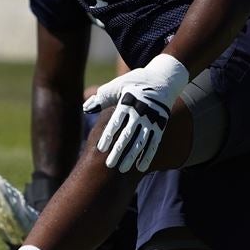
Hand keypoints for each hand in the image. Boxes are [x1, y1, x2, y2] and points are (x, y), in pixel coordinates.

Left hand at [82, 54, 188, 172]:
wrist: (163, 79)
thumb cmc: (134, 83)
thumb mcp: (117, 85)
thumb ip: (102, 98)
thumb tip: (86, 108)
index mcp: (128, 102)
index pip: (116, 121)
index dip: (108, 135)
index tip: (100, 148)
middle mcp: (141, 112)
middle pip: (128, 135)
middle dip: (118, 150)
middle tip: (108, 164)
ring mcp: (152, 120)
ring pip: (141, 142)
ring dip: (132, 156)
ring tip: (122, 170)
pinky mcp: (161, 125)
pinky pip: (154, 143)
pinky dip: (148, 155)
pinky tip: (140, 168)